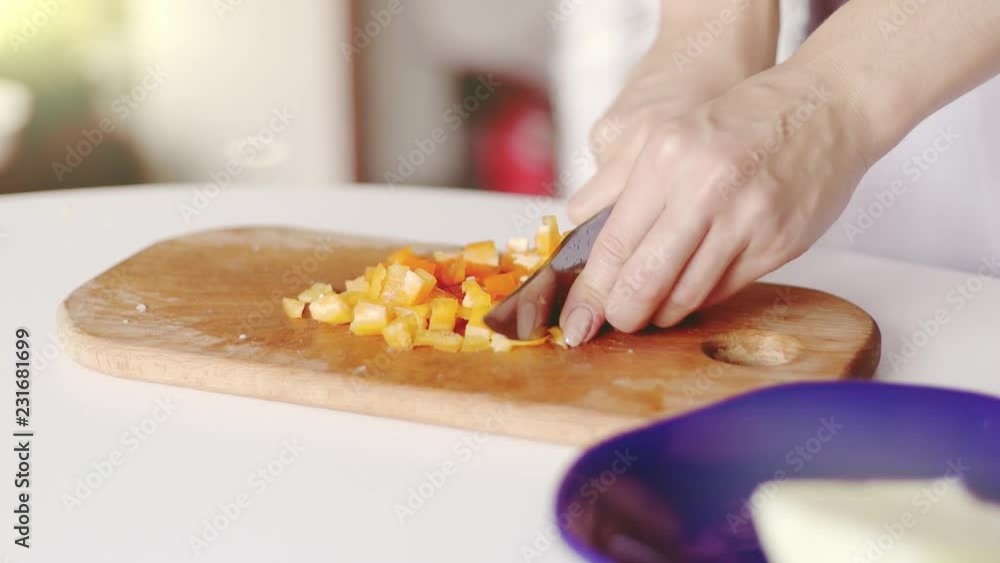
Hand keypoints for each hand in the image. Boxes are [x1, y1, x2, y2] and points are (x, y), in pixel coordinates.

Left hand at [560, 67, 870, 345]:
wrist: (827, 107)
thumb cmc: (743, 121)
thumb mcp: (670, 134)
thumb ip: (621, 185)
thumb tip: (582, 233)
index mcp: (666, 159)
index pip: (614, 245)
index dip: (592, 293)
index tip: (577, 320)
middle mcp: (704, 190)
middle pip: (645, 280)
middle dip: (623, 314)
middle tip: (617, 321)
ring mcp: (746, 220)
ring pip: (686, 295)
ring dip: (663, 312)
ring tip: (653, 309)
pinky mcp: (778, 244)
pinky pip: (725, 290)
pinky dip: (701, 296)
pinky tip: (693, 287)